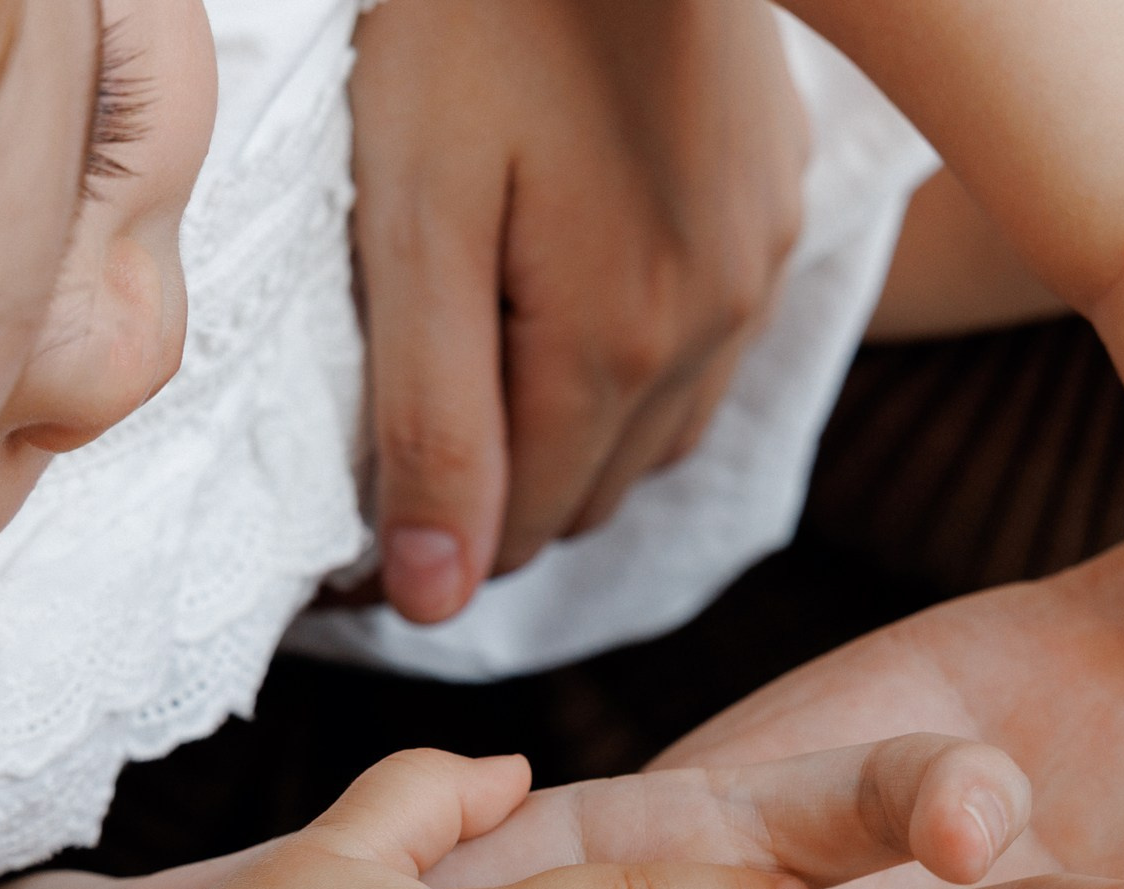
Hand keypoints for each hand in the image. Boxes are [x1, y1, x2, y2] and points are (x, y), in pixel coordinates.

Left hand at [350, 0, 807, 620]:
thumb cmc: (480, 17)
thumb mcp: (415, 218)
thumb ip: (431, 416)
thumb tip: (435, 596)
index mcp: (618, 345)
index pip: (519, 529)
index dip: (429, 551)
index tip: (349, 545)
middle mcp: (712, 330)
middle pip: (590, 494)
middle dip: (496, 499)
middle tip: (400, 455)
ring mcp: (758, 270)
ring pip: (653, 436)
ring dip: (569, 443)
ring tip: (482, 387)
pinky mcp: (773, 215)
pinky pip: (703, 354)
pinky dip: (631, 373)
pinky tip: (576, 316)